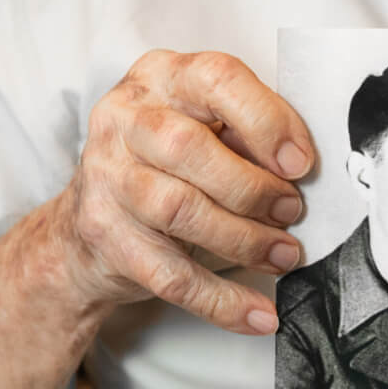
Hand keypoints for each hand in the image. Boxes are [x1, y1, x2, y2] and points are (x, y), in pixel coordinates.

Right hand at [53, 50, 313, 334]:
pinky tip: (259, 313)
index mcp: (161, 75)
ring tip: (283, 253)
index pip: (216, 79)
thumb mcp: (207, 124)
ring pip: (180, 210)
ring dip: (244, 239)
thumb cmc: (169, 161)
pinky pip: (169, 275)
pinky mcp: (104, 235)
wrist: (86, 224)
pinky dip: (221, 300)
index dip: (266, 120)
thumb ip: (248, 131)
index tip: (301, 162)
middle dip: (253, 187)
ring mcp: (106, 177)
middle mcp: (125, 118)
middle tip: (292, 210)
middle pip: (189, 149)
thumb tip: (300, 163)